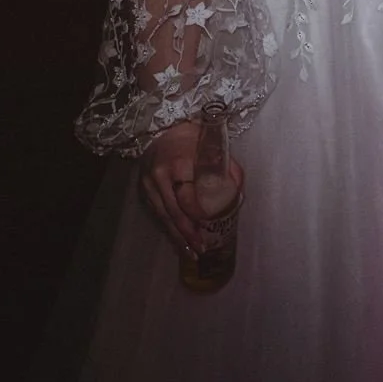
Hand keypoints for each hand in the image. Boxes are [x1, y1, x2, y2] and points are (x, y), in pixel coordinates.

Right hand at [138, 121, 245, 252]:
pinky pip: (157, 213)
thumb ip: (228, 171)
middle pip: (174, 212)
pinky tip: (178, 240)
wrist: (164, 128)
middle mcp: (160, 176)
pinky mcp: (143, 189)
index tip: (209, 226)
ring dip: (177, 236)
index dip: (196, 214)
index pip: (186, 197)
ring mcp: (149, 184)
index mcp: (180, 164)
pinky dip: (168, 228)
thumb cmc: (195, 139)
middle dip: (187, 233)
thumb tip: (239, 196)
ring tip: (190, 252)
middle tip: (201, 249)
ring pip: (163, 216)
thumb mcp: (215, 148)